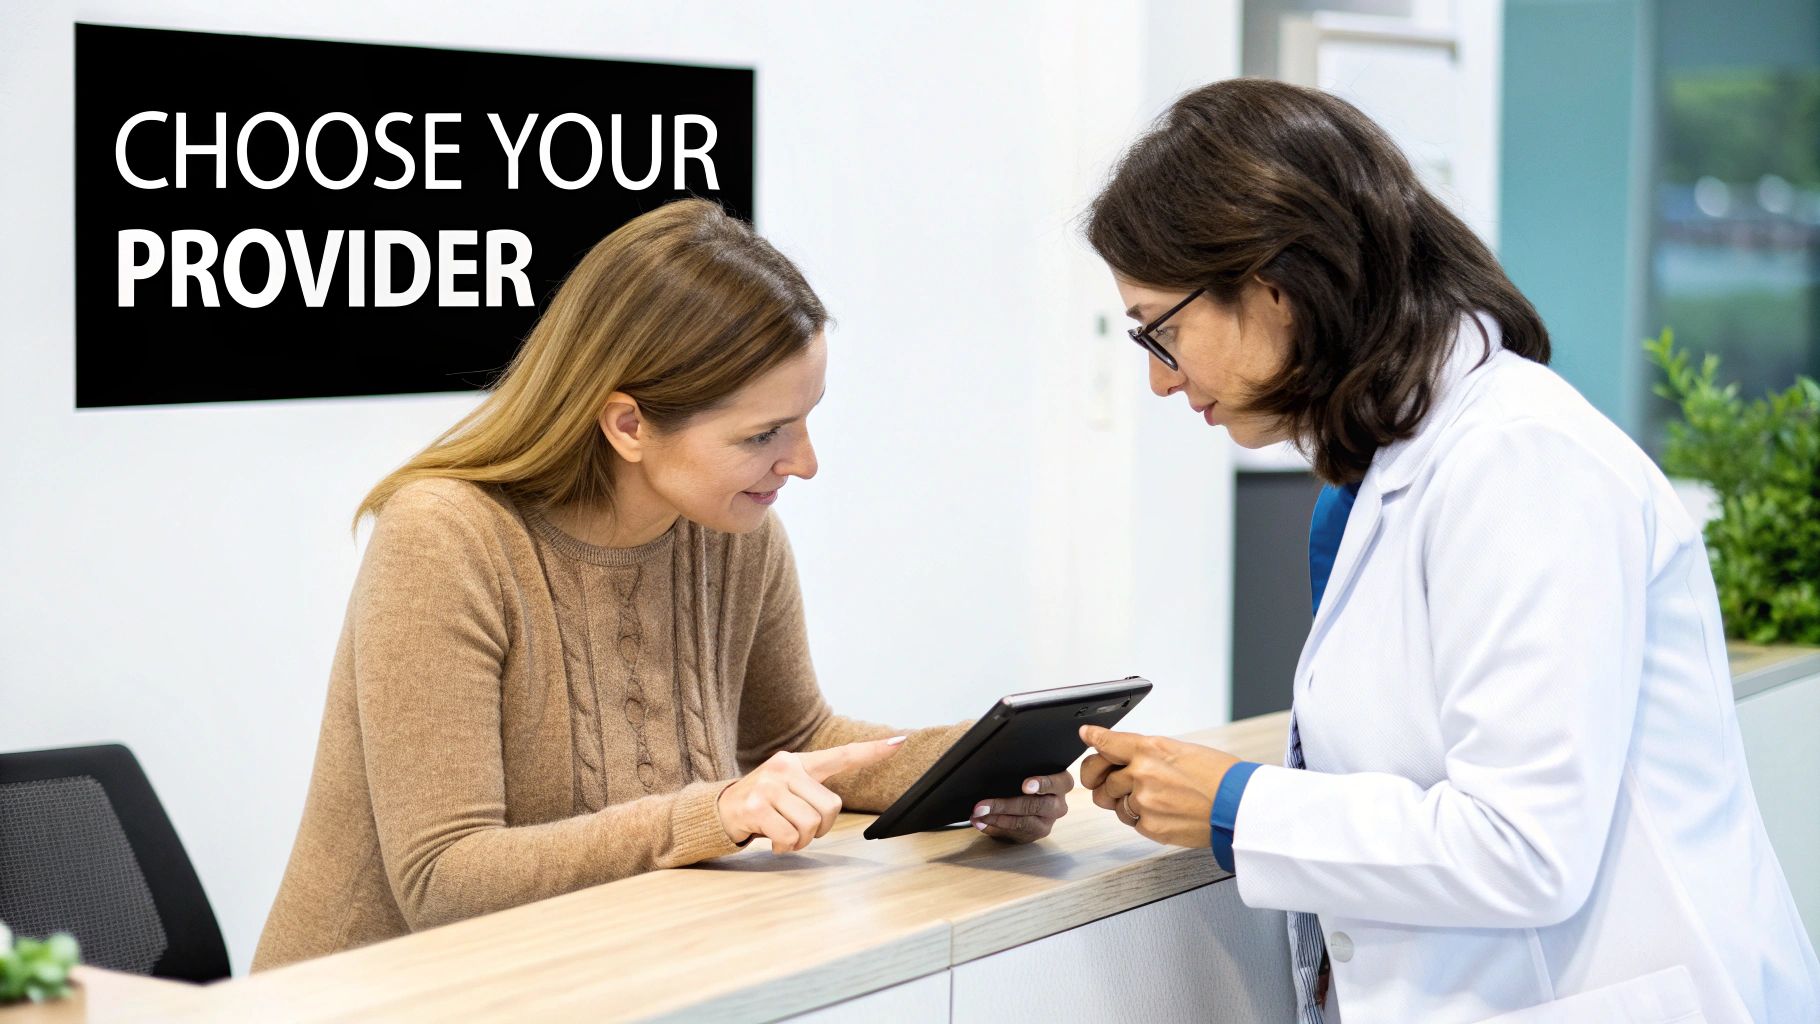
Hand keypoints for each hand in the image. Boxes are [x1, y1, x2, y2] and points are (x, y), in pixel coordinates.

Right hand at [717, 736, 905, 852]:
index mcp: (799, 761)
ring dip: (800, 841)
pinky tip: (773, 841)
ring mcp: (769, 786)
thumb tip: (831, 808)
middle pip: (829, 808)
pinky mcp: (756, 807)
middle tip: (798, 829)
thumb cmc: (762, 803)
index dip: (873, 751)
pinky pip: (789, 836)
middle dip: (818, 828)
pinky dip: (785, 847)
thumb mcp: (787, 787)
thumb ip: (811, 789)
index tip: (900, 742)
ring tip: (784, 834)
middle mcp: (785, 767)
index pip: (842, 755)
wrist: (719, 810)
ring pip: (810, 825)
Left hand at [969, 771, 1073, 842]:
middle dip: (1006, 805)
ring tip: (978, 814)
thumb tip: (989, 766)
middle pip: (1037, 806)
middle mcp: (1059, 805)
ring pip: (1024, 823)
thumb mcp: (1030, 770)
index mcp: (1062, 783)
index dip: (1042, 784)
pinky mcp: (1034, 835)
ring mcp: (1048, 823)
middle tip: (984, 805)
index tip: (1025, 786)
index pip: (1059, 782)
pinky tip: (979, 822)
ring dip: (997, 818)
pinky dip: (994, 826)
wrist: (1031, 801)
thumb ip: (1019, 768)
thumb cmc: (1028, 779)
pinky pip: (1014, 833)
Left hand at [1078, 725, 1239, 847]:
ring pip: (1114, 803)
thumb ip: (1148, 752)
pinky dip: (1143, 819)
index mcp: (1150, 748)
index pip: (1108, 741)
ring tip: (1155, 798)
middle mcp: (1142, 772)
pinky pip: (1131, 822)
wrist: (1239, 806)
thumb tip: (1125, 755)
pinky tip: (1165, 812)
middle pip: (1100, 777)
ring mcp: (1144, 801)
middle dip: (1101, 779)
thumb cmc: (1218, 776)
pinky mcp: (1149, 826)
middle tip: (1107, 781)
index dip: (1094, 738)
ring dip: (1125, 801)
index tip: (1086, 735)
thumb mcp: (1182, 750)